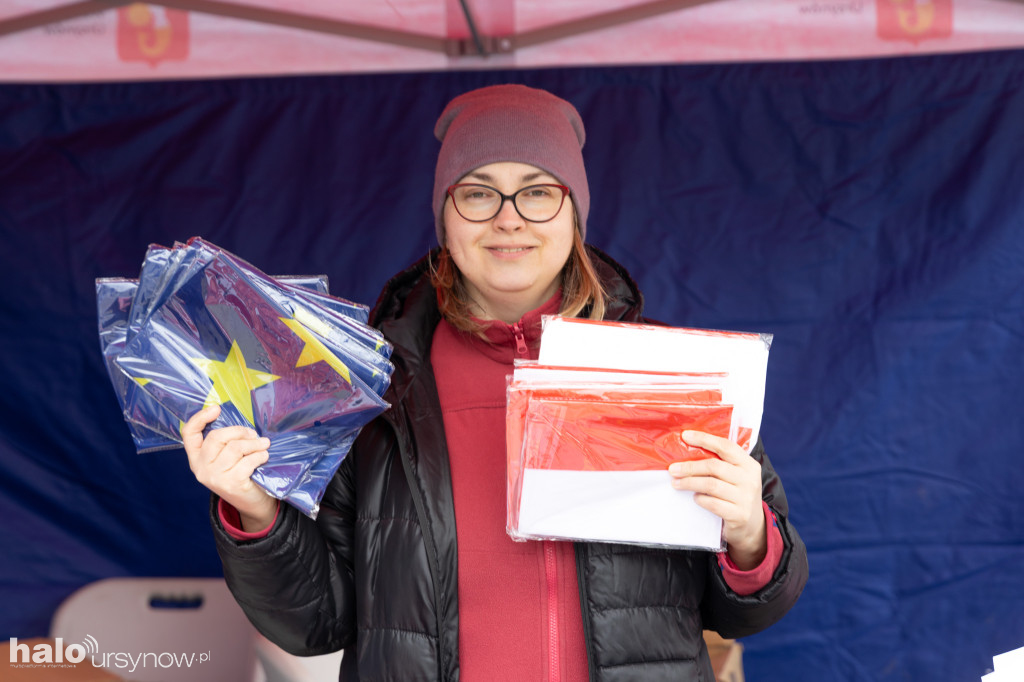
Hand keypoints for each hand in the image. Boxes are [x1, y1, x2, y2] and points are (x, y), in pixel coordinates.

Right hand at [181, 405, 277, 531]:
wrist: (251, 503)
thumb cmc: (241, 473)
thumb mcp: (227, 457)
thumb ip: (226, 442)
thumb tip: (239, 422)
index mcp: (196, 458)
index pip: (189, 434)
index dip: (200, 418)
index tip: (216, 408)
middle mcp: (201, 468)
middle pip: (216, 437)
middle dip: (239, 431)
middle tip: (254, 434)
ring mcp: (214, 477)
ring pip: (234, 447)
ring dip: (254, 443)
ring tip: (263, 445)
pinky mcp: (231, 484)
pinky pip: (247, 460)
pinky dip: (260, 455)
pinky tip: (264, 456)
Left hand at [668, 430, 766, 569]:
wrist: (752, 527)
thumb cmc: (737, 495)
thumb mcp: (736, 476)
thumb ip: (721, 464)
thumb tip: (688, 449)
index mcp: (749, 465)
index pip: (726, 446)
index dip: (704, 439)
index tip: (685, 436)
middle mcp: (750, 479)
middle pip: (714, 466)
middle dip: (690, 466)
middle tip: (672, 469)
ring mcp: (745, 498)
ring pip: (711, 485)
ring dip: (689, 483)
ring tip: (676, 483)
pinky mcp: (739, 515)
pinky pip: (713, 504)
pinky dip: (700, 499)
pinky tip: (695, 498)